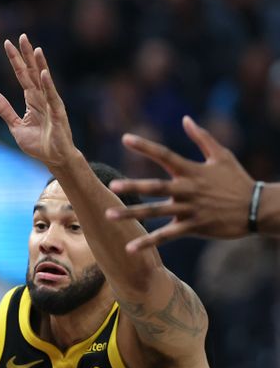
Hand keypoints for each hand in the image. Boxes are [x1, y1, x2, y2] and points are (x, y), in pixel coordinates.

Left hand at [0, 34, 76, 167]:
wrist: (54, 158)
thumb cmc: (38, 143)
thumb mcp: (15, 126)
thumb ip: (5, 110)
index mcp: (32, 99)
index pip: (22, 75)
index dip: (15, 60)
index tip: (8, 43)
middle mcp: (42, 97)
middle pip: (33, 72)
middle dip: (27, 55)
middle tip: (22, 36)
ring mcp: (51, 103)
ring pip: (44, 80)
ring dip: (40, 65)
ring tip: (35, 49)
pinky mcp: (57, 113)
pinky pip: (51, 96)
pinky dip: (47, 84)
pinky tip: (43, 73)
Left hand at [105, 116, 254, 251]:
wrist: (258, 209)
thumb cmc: (237, 180)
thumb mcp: (222, 155)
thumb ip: (201, 137)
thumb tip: (186, 119)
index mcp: (191, 171)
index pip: (164, 155)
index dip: (145, 146)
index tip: (125, 138)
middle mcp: (187, 189)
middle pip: (156, 187)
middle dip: (134, 186)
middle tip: (112, 186)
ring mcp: (189, 209)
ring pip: (155, 212)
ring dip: (132, 214)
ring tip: (109, 215)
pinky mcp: (193, 227)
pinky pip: (166, 236)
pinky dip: (148, 242)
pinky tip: (129, 248)